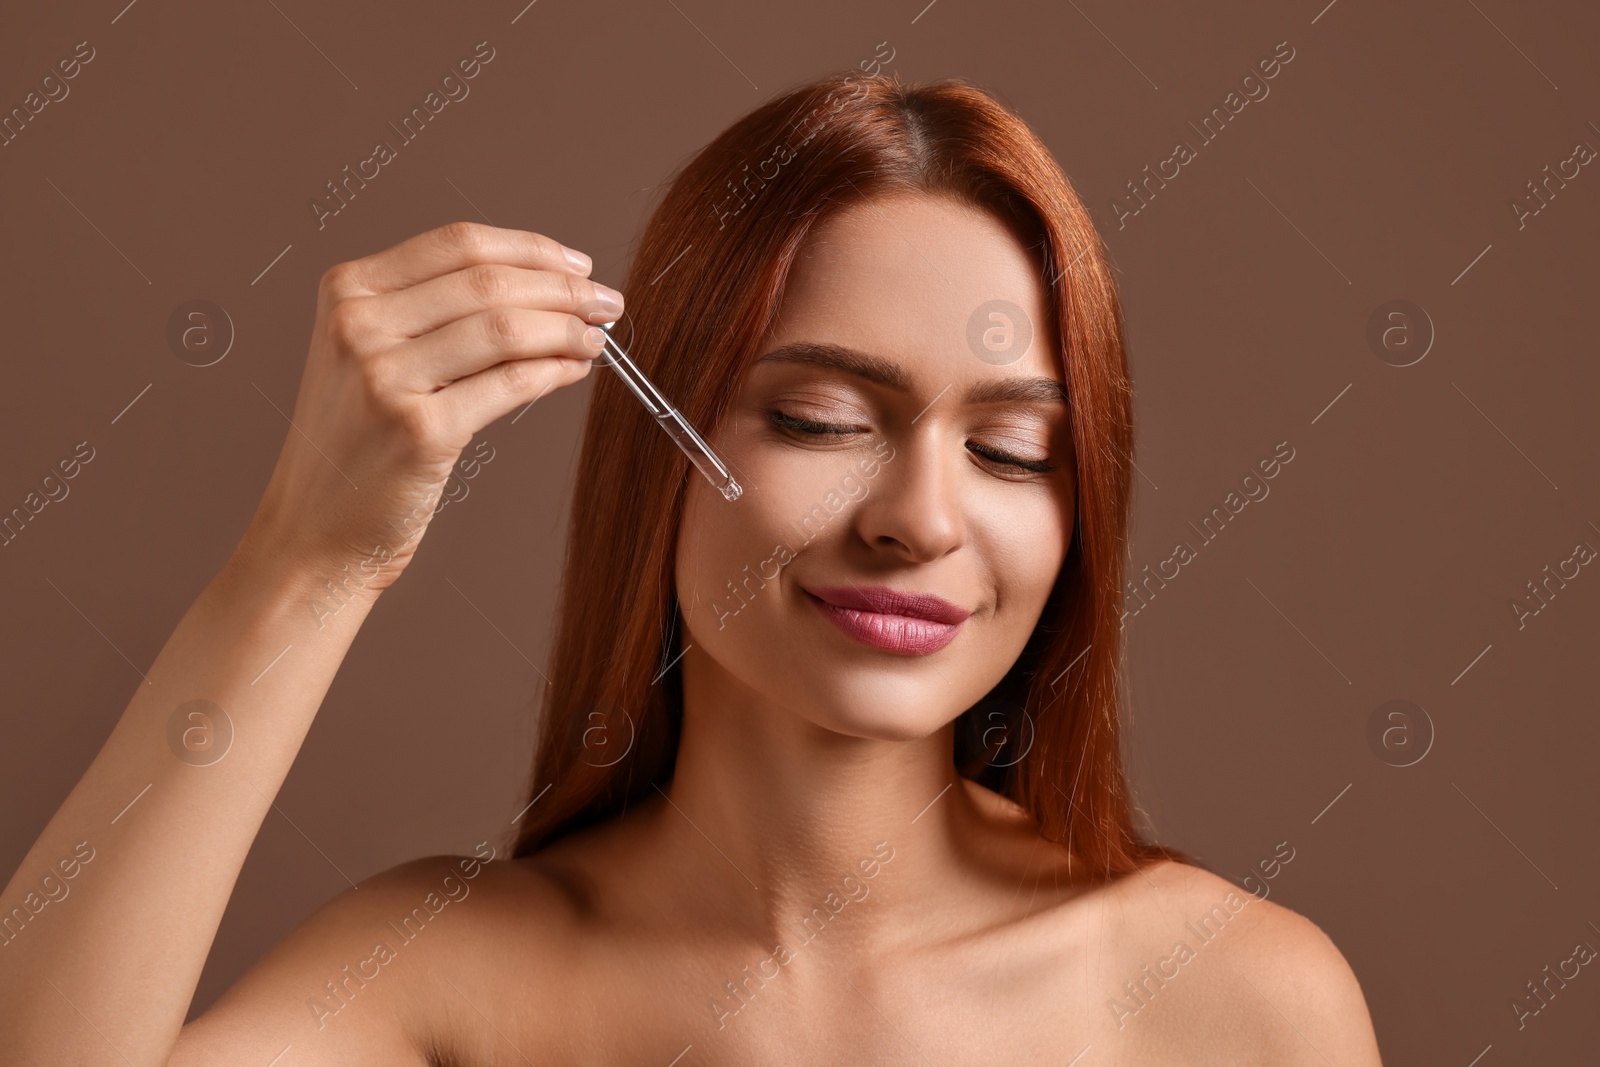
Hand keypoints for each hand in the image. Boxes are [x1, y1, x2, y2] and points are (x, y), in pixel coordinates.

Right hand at [242, 221, 620, 592]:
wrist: (314, 531)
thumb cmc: (355, 446)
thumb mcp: (371, 358)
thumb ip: (437, 317)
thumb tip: (545, 292)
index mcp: (347, 291)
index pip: (458, 244)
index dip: (531, 250)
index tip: (577, 266)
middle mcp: (359, 326)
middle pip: (488, 282)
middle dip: (564, 289)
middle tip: (605, 303)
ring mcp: (385, 378)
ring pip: (505, 328)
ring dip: (566, 329)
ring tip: (595, 339)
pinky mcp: (420, 432)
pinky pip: (510, 385)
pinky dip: (554, 372)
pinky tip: (572, 371)